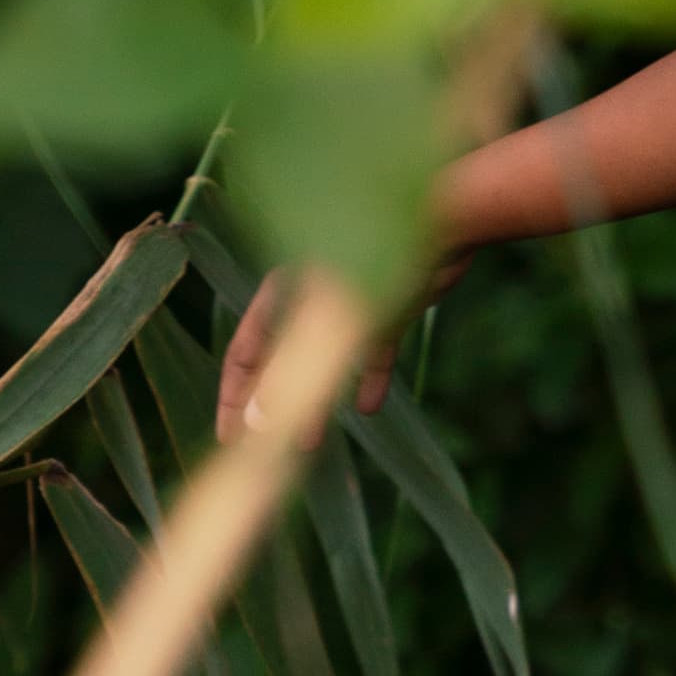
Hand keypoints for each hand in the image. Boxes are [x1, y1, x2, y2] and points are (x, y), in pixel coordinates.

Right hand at [216, 261, 424, 438]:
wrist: (445, 222)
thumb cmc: (379, 260)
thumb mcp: (329, 323)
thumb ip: (293, 373)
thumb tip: (257, 424)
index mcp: (282, 293)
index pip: (244, 354)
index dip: (235, 399)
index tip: (229, 440)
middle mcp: (310, 296)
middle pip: (280, 360)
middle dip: (271, 407)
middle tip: (265, 452)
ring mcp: (352, 300)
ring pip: (327, 360)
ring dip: (317, 399)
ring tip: (311, 442)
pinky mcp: (392, 302)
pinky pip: (375, 348)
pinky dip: (370, 375)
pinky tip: (370, 408)